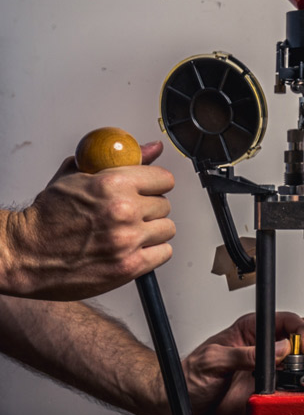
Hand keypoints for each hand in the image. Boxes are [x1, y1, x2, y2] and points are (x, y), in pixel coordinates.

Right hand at [0, 141, 174, 299]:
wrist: (26, 253)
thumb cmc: (48, 215)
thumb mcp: (78, 175)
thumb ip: (120, 160)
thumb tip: (153, 148)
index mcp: (113, 184)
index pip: (164, 179)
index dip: (154, 184)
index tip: (147, 190)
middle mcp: (124, 211)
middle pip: (164, 205)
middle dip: (149, 209)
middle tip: (130, 214)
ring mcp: (128, 240)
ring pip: (167, 229)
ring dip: (152, 231)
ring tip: (129, 232)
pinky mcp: (129, 266)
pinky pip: (164, 253)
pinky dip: (152, 251)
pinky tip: (133, 248)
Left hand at [179, 311, 303, 414]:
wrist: (180, 407)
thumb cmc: (189, 378)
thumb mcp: (213, 360)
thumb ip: (246, 354)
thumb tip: (280, 349)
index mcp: (253, 330)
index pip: (289, 322)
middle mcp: (266, 349)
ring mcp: (271, 371)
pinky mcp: (272, 393)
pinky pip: (297, 391)